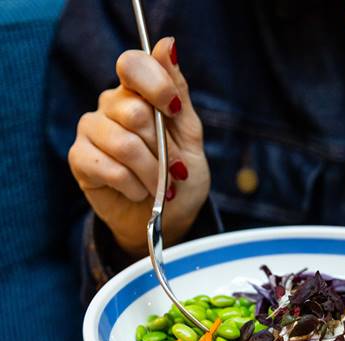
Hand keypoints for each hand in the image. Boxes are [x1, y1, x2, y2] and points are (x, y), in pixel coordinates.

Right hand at [68, 37, 208, 256]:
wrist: (168, 218)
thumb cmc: (180, 176)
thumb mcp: (189, 134)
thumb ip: (177, 91)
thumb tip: (167, 43)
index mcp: (137, 92)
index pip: (133, 65)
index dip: (157, 86)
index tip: (174, 112)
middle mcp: (109, 105)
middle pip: (135, 112)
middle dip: (163, 150)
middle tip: (172, 170)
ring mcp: (91, 130)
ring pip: (124, 144)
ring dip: (151, 174)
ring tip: (159, 187)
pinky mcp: (79, 159)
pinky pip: (109, 168)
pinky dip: (133, 186)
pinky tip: (137, 191)